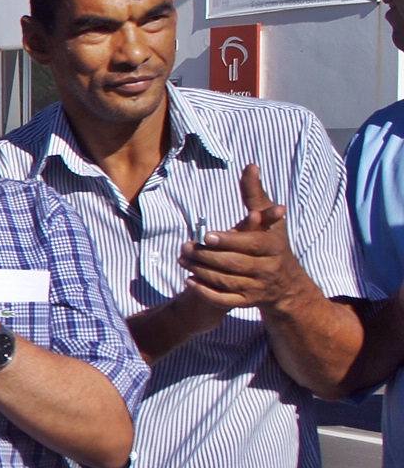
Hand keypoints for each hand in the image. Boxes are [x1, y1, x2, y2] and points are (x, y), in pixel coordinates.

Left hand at [179, 164, 310, 313]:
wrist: (285, 282)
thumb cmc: (272, 242)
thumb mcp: (268, 217)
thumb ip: (255, 194)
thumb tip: (250, 166)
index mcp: (273, 246)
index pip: (250, 244)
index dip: (228, 240)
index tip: (207, 236)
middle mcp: (268, 268)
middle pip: (234, 264)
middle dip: (207, 257)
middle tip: (185, 247)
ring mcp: (257, 287)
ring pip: (227, 281)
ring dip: (202, 271)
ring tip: (182, 260)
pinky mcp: (248, 301)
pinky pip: (226, 300)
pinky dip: (207, 292)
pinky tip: (189, 280)